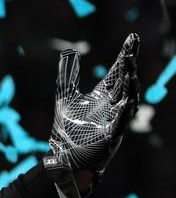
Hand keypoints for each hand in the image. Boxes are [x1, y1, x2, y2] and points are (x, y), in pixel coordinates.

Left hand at [42, 33, 139, 197]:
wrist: (64, 159)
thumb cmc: (67, 131)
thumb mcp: (65, 98)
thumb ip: (68, 76)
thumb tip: (69, 53)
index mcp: (104, 95)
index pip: (118, 70)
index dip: (126, 55)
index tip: (132, 38)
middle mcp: (113, 105)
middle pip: (125, 81)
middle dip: (129, 65)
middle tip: (130, 49)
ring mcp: (115, 120)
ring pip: (128, 99)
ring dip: (130, 84)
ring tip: (129, 68)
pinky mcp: (112, 136)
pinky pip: (121, 121)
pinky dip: (124, 110)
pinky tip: (127, 98)